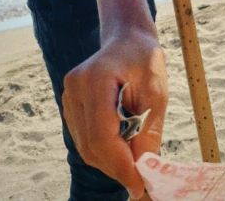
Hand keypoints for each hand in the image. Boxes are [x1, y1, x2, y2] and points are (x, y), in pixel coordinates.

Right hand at [62, 28, 167, 199]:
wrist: (127, 38)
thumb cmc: (144, 60)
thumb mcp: (156, 92)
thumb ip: (148, 130)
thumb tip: (143, 170)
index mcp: (96, 79)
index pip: (102, 135)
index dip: (120, 166)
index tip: (140, 185)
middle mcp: (75, 87)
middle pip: (91, 145)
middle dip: (116, 168)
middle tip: (140, 180)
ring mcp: (68, 95)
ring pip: (85, 146)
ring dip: (109, 162)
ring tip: (133, 162)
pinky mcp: (69, 103)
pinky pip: (83, 138)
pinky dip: (102, 150)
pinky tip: (121, 147)